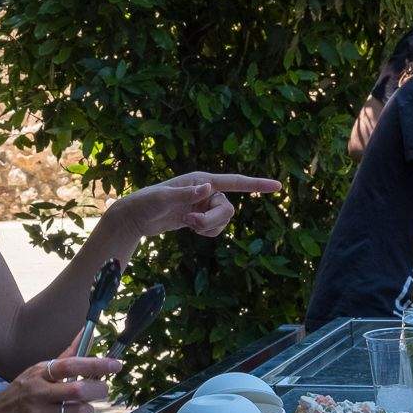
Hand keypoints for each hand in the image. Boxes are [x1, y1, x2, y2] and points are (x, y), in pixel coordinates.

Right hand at [0, 354, 120, 412]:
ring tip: (77, 409)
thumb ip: (66, 356)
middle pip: (80, 390)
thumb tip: (87, 334)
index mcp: (40, 373)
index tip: (116, 365)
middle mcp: (38, 392)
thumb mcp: (38, 372)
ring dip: (86, 411)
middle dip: (98, 390)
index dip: (96, 364)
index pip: (72, 364)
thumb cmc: (20, 393)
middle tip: (101, 391)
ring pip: (79, 412)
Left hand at [112, 171, 280, 240]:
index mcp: (201, 180)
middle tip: (190, 224)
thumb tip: (208, 188)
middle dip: (213, 221)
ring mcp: (204, 204)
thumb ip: (185, 194)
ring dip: (208, 228)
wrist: (135, 217)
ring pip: (223, 220)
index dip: (256, 185)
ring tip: (187, 225)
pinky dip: (206, 232)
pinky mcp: (200, 216)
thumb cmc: (146, 203)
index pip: (234, 182)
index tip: (277, 186)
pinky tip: (189, 227)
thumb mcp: (163, 199)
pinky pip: (215, 228)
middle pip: (228, 209)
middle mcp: (206, 190)